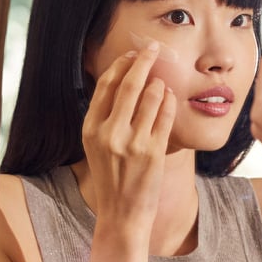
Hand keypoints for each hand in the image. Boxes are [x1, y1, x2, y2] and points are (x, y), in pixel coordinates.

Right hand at [81, 43, 176, 237]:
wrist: (121, 213)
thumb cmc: (112, 177)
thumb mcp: (96, 145)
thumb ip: (105, 116)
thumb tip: (123, 81)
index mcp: (90, 129)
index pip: (106, 85)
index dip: (121, 65)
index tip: (133, 54)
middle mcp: (109, 133)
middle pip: (129, 85)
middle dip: (144, 61)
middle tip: (154, 48)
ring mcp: (132, 142)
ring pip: (151, 97)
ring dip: (160, 83)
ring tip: (163, 80)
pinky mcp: (153, 152)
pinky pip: (166, 116)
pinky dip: (170, 102)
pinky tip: (171, 97)